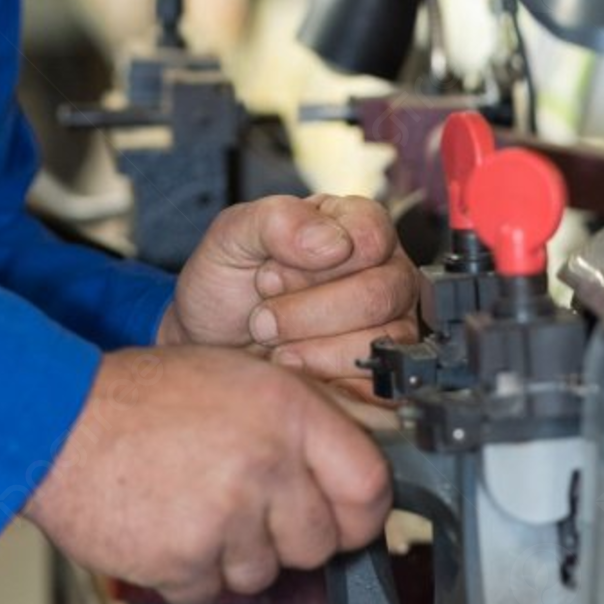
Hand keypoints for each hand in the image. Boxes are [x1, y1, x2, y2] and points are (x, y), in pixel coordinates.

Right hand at [22, 345, 390, 603]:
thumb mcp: (237, 379)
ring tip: (193, 503)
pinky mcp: (185, 559)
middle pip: (320, 542)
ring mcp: (227, 514)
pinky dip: (189, 571)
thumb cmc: (142, 398)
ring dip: (234, 555)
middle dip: (288, 536)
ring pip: (264, 574)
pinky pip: (211, 591)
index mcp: (287, 410)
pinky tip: (165, 523)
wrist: (58, 423)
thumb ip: (298, 424)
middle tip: (246, 506)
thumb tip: (352, 475)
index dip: (361, 513)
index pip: (370, 485)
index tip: (348, 520)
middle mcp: (265, 461)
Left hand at [155, 194, 418, 396]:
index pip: (372, 237)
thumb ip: (279, 220)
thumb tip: (336, 243)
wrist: (212, 346)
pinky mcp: (383, 371)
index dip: (317, 264)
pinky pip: (378, 383)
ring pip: (380, 340)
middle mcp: (384, 272)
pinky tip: (295, 370)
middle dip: (308, 313)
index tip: (268, 277)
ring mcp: (391, 323)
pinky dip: (327, 379)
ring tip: (275, 346)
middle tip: (262, 319)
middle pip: (379, 293)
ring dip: (314, 349)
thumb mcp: (234, 236)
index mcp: (355, 225)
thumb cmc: (228, 286)